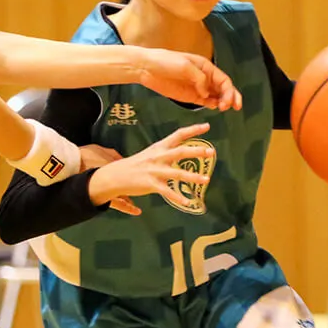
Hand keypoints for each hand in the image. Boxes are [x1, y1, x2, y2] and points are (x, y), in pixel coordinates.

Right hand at [87, 123, 215, 210]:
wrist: (116, 176)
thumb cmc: (136, 165)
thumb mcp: (151, 153)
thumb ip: (166, 152)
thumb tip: (183, 150)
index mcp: (159, 147)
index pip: (178, 135)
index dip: (193, 130)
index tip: (207, 126)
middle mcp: (158, 157)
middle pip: (180, 152)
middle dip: (196, 152)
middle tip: (211, 152)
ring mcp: (154, 171)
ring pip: (177, 173)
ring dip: (193, 177)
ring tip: (206, 179)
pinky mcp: (150, 184)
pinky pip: (167, 192)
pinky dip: (178, 197)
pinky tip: (188, 201)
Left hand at [137, 49, 242, 111]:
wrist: (147, 68)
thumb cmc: (166, 62)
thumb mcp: (185, 66)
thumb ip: (199, 79)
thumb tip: (206, 92)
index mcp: (206, 67)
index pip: (224, 80)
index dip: (230, 90)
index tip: (229, 101)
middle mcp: (204, 77)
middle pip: (223, 88)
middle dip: (231, 97)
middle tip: (233, 107)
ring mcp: (198, 87)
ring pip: (216, 95)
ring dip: (223, 101)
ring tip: (223, 108)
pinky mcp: (190, 96)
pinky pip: (205, 101)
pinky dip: (212, 104)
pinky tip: (214, 107)